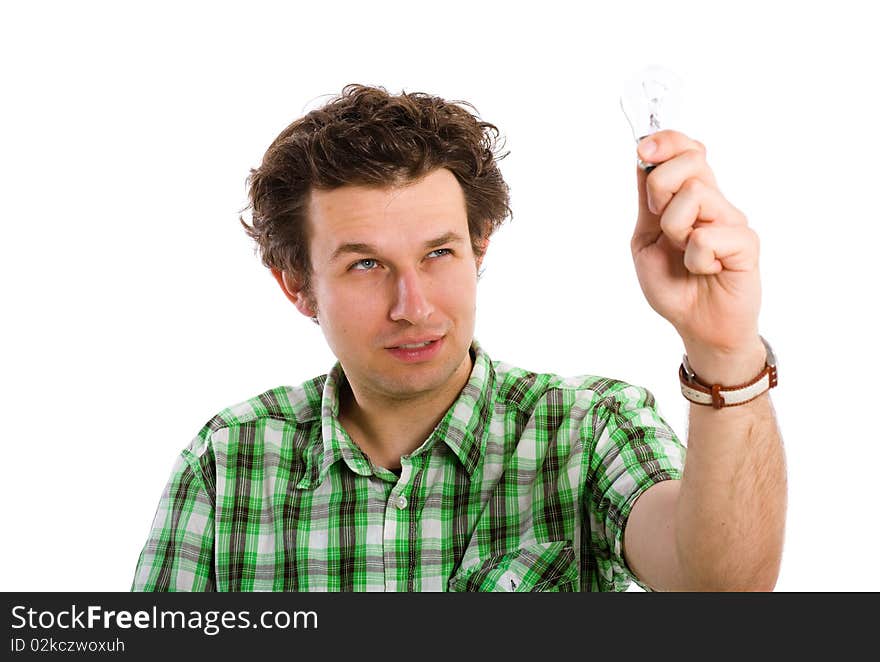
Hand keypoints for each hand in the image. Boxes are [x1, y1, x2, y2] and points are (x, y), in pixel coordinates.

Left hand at [631, 130, 764, 382]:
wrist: (696, 324)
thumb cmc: (672, 283)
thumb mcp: (645, 239)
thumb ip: (647, 200)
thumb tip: (643, 154)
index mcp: (688, 196)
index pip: (685, 149)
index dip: (666, 142)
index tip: (644, 150)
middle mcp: (713, 202)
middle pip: (690, 161)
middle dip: (660, 188)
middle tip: (661, 224)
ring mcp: (732, 220)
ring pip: (697, 194)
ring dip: (675, 231)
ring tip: (685, 255)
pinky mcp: (746, 244)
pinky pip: (708, 236)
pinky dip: (695, 259)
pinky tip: (706, 271)